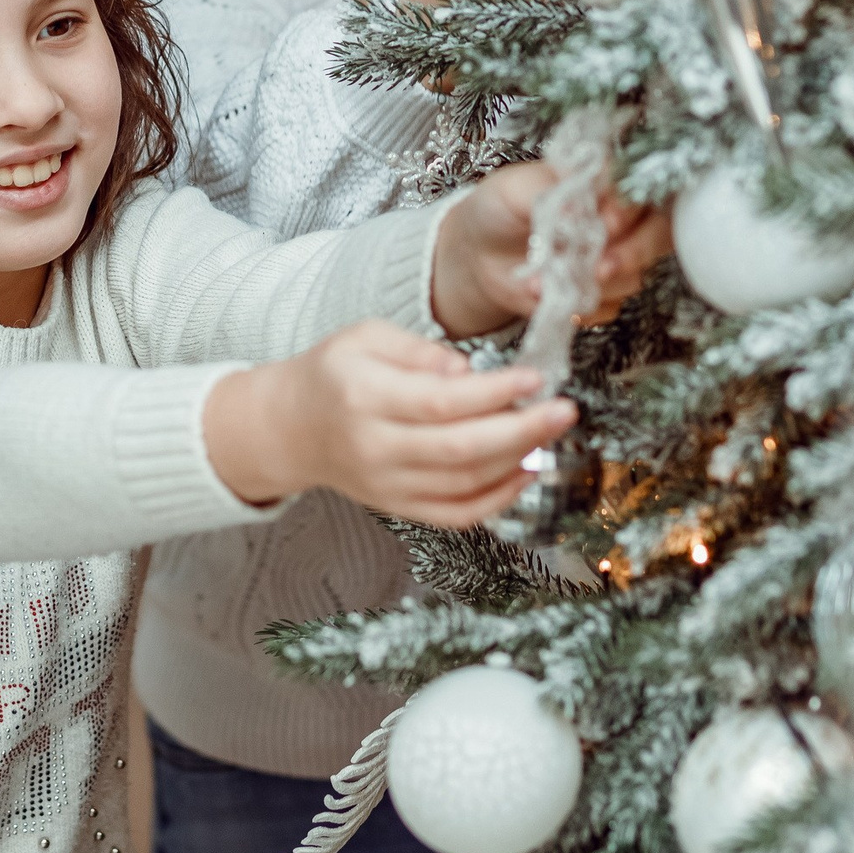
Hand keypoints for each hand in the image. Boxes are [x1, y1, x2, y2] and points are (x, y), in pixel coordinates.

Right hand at [202, 321, 576, 527]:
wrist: (289, 428)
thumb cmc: (333, 374)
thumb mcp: (366, 337)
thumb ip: (418, 350)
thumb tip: (467, 371)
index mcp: (365, 397)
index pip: (441, 402)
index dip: (494, 393)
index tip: (534, 378)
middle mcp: (376, 448)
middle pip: (461, 450)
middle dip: (522, 431)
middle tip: (563, 410)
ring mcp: (388, 486)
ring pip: (465, 485)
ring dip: (517, 461)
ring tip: (549, 431)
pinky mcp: (399, 507)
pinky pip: (457, 515)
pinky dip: (498, 499)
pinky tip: (526, 471)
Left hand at [429, 160, 672, 336]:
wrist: (479, 255)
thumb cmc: (500, 209)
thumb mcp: (514, 188)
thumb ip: (546, 188)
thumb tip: (573, 208)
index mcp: (605, 182)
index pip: (638, 188)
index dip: (630, 208)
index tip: (606, 223)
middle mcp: (622, 219)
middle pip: (658, 233)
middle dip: (633, 253)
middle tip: (600, 267)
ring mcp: (616, 258)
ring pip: (634, 276)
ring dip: (594, 286)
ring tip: (542, 284)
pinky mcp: (602, 295)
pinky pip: (610, 308)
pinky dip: (581, 308)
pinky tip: (549, 299)